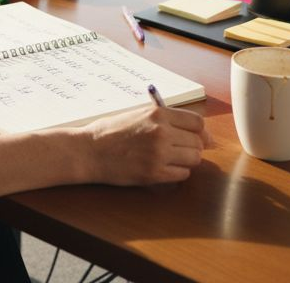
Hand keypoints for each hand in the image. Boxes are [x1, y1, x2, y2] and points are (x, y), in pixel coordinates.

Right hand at [82, 104, 213, 185]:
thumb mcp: (137, 114)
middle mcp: (161, 133)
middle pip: (198, 142)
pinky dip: (177, 172)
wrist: (88, 150)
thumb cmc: (110, 131)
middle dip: (193, 147)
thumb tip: (194, 130)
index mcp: (157, 114)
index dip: (201, 131)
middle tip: (181, 150)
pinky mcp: (154, 173)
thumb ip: (164, 119)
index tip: (201, 137)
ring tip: (170, 159)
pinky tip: (164, 168)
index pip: (197, 122)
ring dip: (186, 160)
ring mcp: (159, 154)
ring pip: (194, 159)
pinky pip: (182, 174)